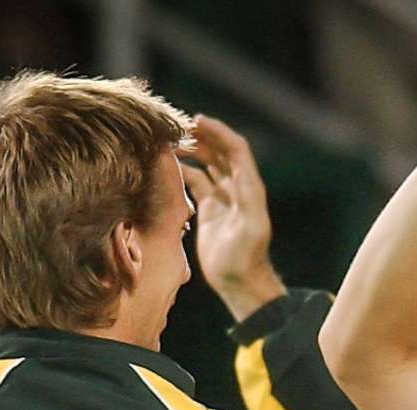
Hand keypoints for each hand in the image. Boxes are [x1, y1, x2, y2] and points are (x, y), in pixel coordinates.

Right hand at [179, 115, 284, 320]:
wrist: (239, 281)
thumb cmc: (246, 257)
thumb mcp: (250, 228)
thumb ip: (247, 201)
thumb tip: (241, 174)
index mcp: (249, 187)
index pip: (235, 149)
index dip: (219, 132)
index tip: (197, 120)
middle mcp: (237, 188)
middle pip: (220, 152)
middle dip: (202, 136)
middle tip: (177, 126)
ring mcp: (222, 198)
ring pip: (206, 165)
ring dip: (192, 151)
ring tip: (169, 141)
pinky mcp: (209, 210)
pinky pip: (195, 183)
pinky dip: (183, 172)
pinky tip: (166, 167)